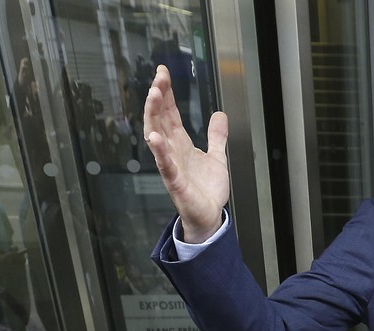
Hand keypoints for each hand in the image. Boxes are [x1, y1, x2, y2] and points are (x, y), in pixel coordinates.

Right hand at [143, 64, 229, 242]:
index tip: (162, 72)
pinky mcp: (174, 181)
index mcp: (180, 143)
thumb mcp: (217, 157)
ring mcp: (171, 165)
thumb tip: (220, 115)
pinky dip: (160, 151)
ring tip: (153, 95)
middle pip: (160, 119)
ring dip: (153, 116)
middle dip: (158, 97)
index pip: (169, 113)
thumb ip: (216, 136)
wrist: (209, 215)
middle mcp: (172, 151)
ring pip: (157, 136)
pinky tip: (155, 138)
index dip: (166, 93)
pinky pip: (164, 164)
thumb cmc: (207, 189)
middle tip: (158, 77)